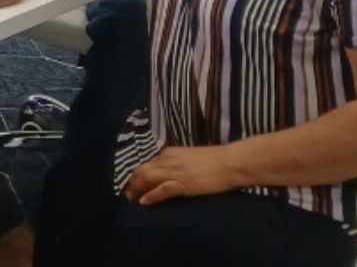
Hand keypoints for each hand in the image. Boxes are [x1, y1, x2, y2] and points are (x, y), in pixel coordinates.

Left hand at [125, 146, 240, 205]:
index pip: (147, 164)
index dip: (138, 175)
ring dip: (137, 189)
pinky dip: (150, 196)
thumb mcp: (189, 158)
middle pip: (142, 171)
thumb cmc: (214, 161)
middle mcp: (167, 160)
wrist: (229, 163)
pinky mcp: (182, 184)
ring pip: (147, 179)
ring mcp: (174, 172)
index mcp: (169, 154)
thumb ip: (177, 163)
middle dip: (132, 182)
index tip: (133, 183)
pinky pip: (161, 190)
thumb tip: (169, 173)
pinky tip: (144, 202)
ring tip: (131, 199)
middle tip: (128, 194)